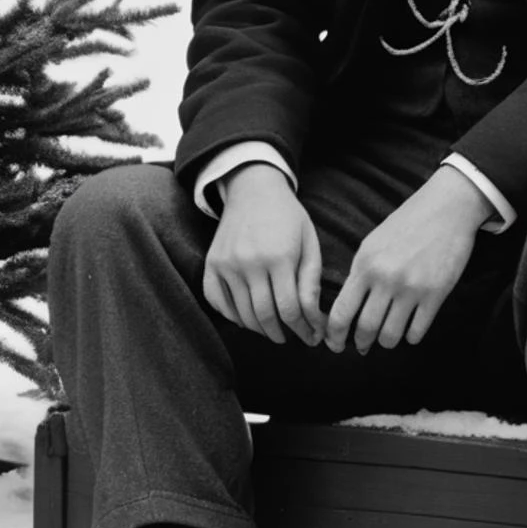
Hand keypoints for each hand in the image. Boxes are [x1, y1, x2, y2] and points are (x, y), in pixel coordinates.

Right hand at [203, 163, 325, 345]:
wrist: (253, 189)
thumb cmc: (288, 217)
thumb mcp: (309, 243)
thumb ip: (311, 282)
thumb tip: (314, 320)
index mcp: (280, 256)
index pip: (289, 309)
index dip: (302, 329)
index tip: (311, 337)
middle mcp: (250, 262)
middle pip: (265, 316)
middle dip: (282, 334)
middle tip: (293, 338)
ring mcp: (227, 264)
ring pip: (242, 314)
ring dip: (260, 329)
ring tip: (274, 331)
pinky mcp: (212, 263)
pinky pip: (217, 302)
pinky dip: (232, 317)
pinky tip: (247, 318)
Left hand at [324, 164, 493, 354]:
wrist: (446, 208)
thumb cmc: (407, 223)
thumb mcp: (373, 243)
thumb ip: (360, 272)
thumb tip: (348, 306)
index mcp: (365, 264)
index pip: (341, 311)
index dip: (334, 335)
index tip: (335, 344)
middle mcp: (386, 279)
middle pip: (366, 328)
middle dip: (361, 343)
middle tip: (362, 347)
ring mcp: (412, 288)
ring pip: (391, 336)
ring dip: (387, 341)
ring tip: (387, 337)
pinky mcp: (436, 294)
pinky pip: (417, 332)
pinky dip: (411, 336)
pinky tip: (410, 330)